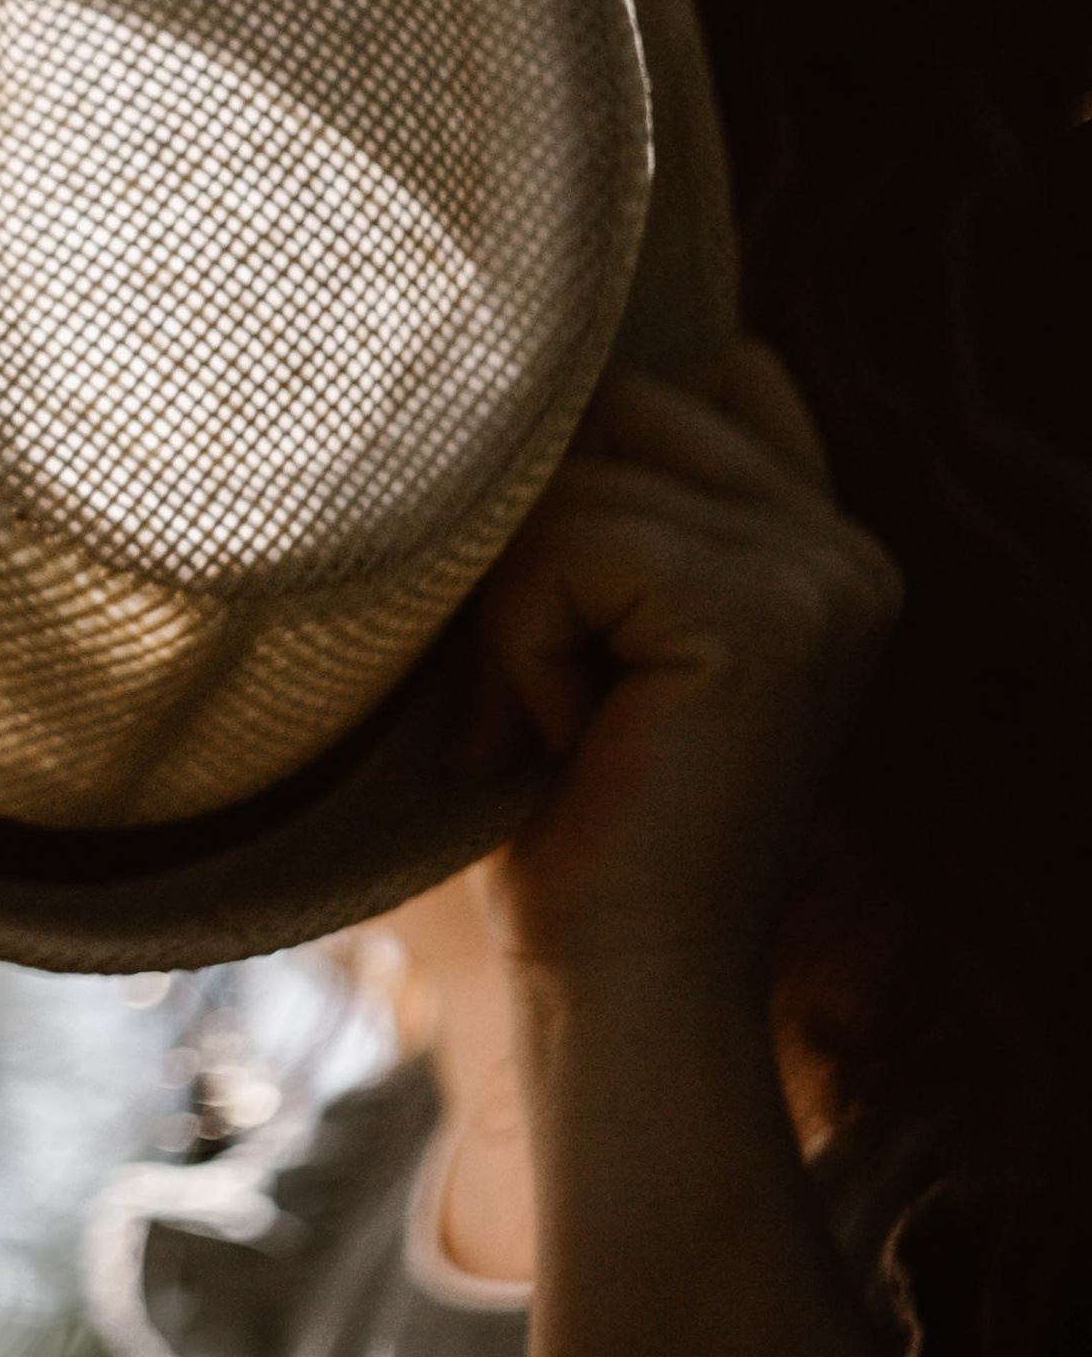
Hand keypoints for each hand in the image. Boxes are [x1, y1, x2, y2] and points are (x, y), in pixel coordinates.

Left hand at [473, 341, 901, 995]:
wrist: (621, 983)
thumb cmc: (569, 820)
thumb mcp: (594, 631)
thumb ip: (609, 508)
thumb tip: (519, 373)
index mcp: (819, 544)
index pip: (687, 383)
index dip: (582, 456)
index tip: (545, 590)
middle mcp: (843, 548)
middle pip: (615, 410)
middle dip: (530, 541)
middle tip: (530, 689)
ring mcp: (820, 576)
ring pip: (578, 480)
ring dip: (513, 609)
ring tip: (546, 723)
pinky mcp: (765, 613)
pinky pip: (572, 544)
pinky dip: (520, 643)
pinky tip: (557, 739)